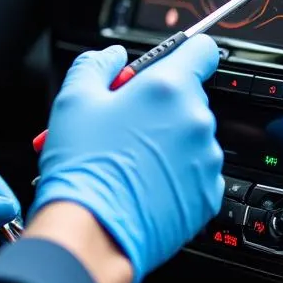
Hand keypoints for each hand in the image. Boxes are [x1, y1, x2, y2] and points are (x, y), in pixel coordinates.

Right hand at [29, 38, 223, 282]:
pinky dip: (175, 175)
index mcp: (168, 88)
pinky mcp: (208, 196)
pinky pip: (195, 173)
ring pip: (191, 137)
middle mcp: (196, 120)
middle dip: (160, 106)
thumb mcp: (74, 99)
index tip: (171, 64)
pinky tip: (143, 184)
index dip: (184, 53)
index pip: (201, 50)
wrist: (92, 233)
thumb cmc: (83, 166)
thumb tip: (114, 56)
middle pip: (188, 97)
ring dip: (168, 142)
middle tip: (125, 125)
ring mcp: (206, 160)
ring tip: (129, 160)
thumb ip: (97, 64)